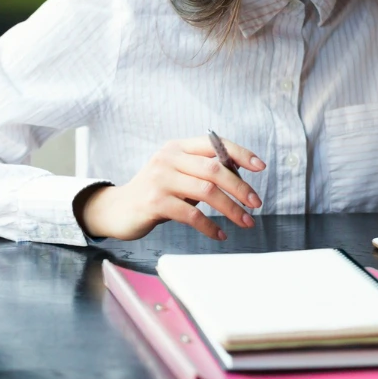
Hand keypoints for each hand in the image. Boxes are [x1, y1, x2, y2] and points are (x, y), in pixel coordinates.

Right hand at [74, 136, 264, 240]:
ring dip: (231, 209)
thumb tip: (239, 177)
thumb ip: (202, 172)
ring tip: (245, 221)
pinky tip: (220, 234)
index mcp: (178, 147)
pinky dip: (210, 226)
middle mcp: (169, 158)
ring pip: (206, 191)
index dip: (240, 154)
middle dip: (240, 187)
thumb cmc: (155, 192)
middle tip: (256, 203)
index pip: (215, 144)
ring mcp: (160, 179)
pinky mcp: (154, 202)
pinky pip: (191, 215)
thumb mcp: (177, 175)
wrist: (117, 209)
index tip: (261, 167)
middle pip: (214, 169)